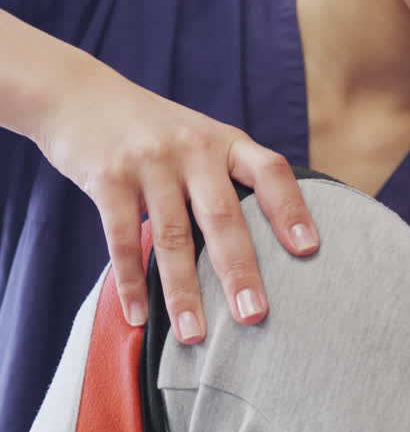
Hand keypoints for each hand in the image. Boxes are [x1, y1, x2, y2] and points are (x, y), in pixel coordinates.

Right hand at [39, 59, 319, 342]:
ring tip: (193, 336)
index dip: (292, 210)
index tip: (310, 251)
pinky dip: (130, 282)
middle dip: (239, 270)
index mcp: (225, 142)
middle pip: (223, 216)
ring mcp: (149, 161)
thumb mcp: (198, 140)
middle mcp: (193, 148)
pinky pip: (122, 238)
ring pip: (172, 237)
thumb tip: (270, 246)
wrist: (78, 94)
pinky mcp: (108, 176)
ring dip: (182, 292)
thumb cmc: (151, 132)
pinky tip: (138, 317)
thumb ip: (227, 179)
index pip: (271, 172)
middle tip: (254, 316)